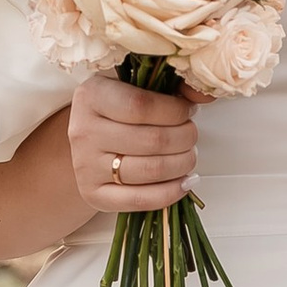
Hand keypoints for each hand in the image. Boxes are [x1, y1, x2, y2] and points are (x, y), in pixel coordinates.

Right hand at [68, 72, 195, 213]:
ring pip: (151, 170)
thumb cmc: (115, 112)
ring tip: (189, 155)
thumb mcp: (131, 88)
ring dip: (183, 163)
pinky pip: (141, 200)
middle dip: (185, 138)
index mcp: (91, 96)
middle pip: (152, 140)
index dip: (175, 111)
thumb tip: (203, 94)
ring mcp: (86, 167)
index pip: (141, 106)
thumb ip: (166, 86)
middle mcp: (84, 132)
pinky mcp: (94, 195)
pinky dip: (172, 192)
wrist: (86, 142)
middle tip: (191, 134)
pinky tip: (185, 182)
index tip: (188, 112)